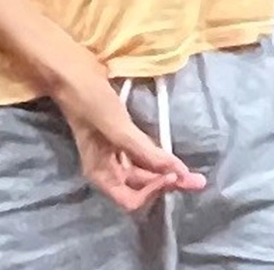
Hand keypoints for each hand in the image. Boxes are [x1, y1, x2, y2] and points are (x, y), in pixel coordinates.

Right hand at [44, 42, 207, 211]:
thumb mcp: (117, 127)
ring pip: (145, 171)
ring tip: (192, 172)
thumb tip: (176, 173)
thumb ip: (144, 151)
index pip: (130, 200)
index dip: (153, 192)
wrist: (75, 72)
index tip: (173, 176)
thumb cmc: (90, 101)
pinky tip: (174, 157)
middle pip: (141, 187)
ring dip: (166, 173)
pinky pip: (143, 155)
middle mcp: (108, 168)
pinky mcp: (121, 137)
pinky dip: (159, 159)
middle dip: (168, 184)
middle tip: (198, 180)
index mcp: (100, 173)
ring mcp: (114, 152)